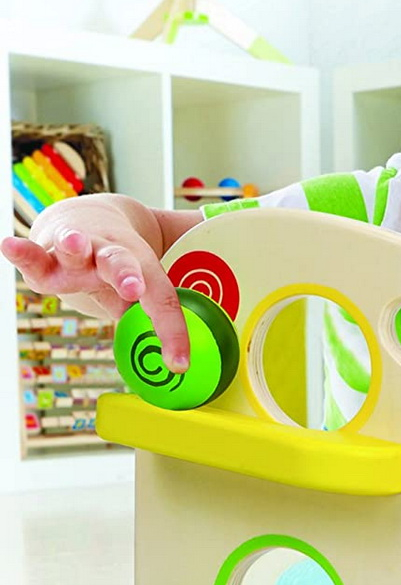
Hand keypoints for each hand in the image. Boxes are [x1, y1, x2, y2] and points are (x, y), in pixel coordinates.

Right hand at [2, 198, 189, 370]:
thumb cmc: (118, 263)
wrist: (83, 221)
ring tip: (74, 242)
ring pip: (74, 250)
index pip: (160, 298)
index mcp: (140, 264)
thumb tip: (198, 336)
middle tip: (134, 288)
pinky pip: (33, 255)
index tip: (178, 364)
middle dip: (126, 274)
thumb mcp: (145, 283)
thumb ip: (165, 307)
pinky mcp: (43, 255)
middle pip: (119, 263)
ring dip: (75, 247)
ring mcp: (73, 252)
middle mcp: (107, 254)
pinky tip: (10, 246)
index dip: (172, 331)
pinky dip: (22, 252)